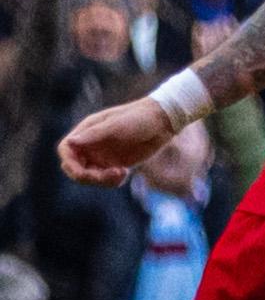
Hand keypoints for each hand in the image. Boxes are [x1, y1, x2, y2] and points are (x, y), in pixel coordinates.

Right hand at [59, 97, 179, 184]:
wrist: (164, 122)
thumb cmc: (140, 118)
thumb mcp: (117, 125)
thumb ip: (94, 134)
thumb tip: (70, 142)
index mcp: (87, 131)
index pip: (66, 150)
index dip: (69, 162)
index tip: (83, 172)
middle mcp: (91, 144)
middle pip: (74, 167)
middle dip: (86, 176)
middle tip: (108, 176)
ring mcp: (102, 155)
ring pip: (89, 176)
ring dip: (101, 180)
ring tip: (122, 173)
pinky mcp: (115, 164)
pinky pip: (105, 179)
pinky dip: (111, 181)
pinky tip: (125, 174)